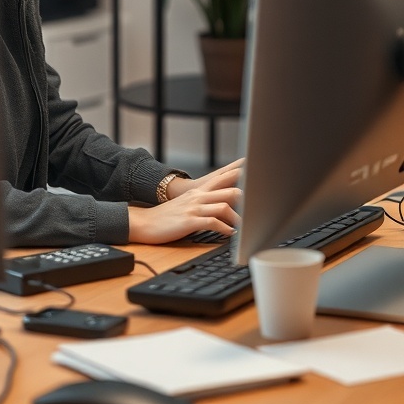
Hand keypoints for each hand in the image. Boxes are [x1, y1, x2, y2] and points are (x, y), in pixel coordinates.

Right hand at [128, 158, 243, 244]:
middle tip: (259, 203)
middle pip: (229, 188)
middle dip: (247, 195)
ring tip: (246, 226)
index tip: (254, 169)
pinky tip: (230, 234)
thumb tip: (224, 211)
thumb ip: (204, 204)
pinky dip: (225, 228)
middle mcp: (198, 196)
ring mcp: (194, 207)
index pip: (223, 177)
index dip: (240, 172)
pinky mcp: (189, 221)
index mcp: (198, 191)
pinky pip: (212, 222)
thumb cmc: (167, 217)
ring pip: (224, 206)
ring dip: (238, 218)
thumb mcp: (187, 205)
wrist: (145, 222)